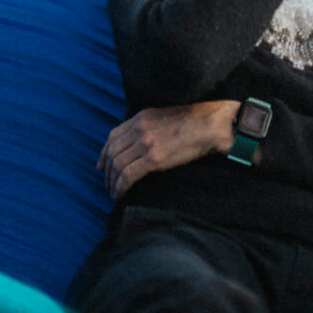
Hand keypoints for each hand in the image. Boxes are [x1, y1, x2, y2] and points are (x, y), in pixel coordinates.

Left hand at [97, 100, 241, 198]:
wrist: (210, 125)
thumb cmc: (194, 123)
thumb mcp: (165, 118)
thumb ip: (150, 128)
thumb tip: (142, 144)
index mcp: (141, 118)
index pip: (113, 136)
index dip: (103, 153)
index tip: (101, 165)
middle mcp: (139, 128)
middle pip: (112, 152)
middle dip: (107, 171)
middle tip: (107, 184)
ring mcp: (145, 142)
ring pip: (117, 165)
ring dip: (112, 181)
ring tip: (113, 192)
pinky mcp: (153, 157)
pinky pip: (128, 175)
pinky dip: (120, 186)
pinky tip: (120, 194)